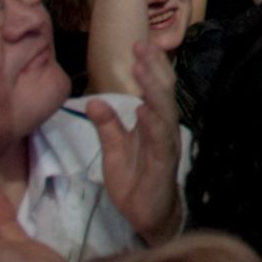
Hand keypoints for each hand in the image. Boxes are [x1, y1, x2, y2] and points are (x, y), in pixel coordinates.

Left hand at [87, 41, 182, 244]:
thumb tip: (95, 101)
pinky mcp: (164, 162)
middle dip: (154, 68)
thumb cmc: (134, 182)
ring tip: (142, 68)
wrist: (146, 216)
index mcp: (152, 123)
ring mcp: (166, 143)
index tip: (138, 45)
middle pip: (163, 91)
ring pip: (164, 109)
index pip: (153, 89)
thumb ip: (107, 126)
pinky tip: (145, 108)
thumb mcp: (113, 150)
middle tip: (142, 45)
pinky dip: (153, 122)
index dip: (148, 67)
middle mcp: (164, 128)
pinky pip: (160, 138)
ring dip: (153, 88)